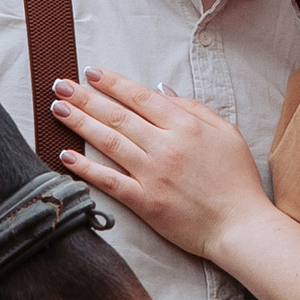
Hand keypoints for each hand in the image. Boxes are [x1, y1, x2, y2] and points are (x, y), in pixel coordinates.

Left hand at [47, 64, 268, 259]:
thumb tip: (161, 90)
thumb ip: (194, 108)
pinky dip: (87, 168)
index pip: (140, 98)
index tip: (90, 72)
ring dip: (80, 123)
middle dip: (85, 98)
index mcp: (186, 126)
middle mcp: (166, 147)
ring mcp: (153, 175)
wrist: (241, 226)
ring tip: (58, 109)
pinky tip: (67, 156)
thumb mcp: (226, 133)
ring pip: (109, 143)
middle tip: (60, 85)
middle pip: (118, 116)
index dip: (113, 83)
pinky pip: (110, 181)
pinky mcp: (146, 203)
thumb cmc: (238, 180)